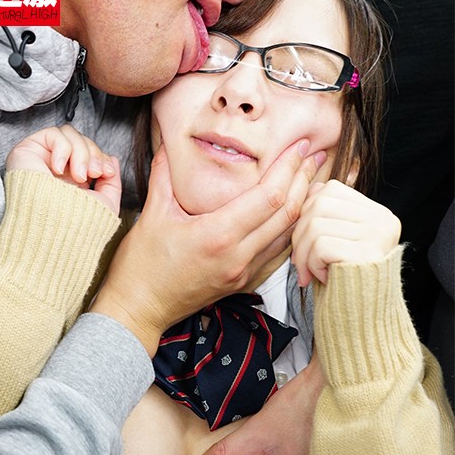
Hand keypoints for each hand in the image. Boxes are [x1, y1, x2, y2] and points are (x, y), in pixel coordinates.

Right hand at [6, 125, 121, 215]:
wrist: (53, 231)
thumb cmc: (76, 225)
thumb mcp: (105, 204)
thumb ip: (112, 182)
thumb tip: (113, 158)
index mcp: (72, 178)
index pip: (89, 152)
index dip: (101, 157)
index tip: (107, 172)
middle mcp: (57, 168)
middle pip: (81, 140)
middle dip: (93, 154)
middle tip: (92, 174)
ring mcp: (42, 158)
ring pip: (69, 134)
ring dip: (80, 153)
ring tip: (78, 176)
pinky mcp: (27, 151)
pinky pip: (53, 134)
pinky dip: (62, 150)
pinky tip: (57, 170)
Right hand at [90, 140, 325, 354]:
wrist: (139, 310)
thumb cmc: (141, 267)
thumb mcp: (151, 215)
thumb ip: (164, 175)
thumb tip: (170, 144)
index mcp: (218, 235)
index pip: (268, 197)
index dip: (289, 169)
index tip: (300, 146)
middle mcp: (238, 256)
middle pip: (286, 215)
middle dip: (304, 181)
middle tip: (315, 155)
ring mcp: (243, 272)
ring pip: (287, 236)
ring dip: (303, 206)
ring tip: (312, 180)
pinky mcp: (243, 282)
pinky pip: (276, 254)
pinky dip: (289, 231)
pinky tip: (293, 216)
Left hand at [292, 180, 401, 286]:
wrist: (361, 321)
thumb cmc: (343, 282)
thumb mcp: (335, 242)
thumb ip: (327, 216)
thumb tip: (310, 190)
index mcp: (376, 212)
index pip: (329, 190)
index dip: (307, 214)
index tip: (306, 243)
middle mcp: (382, 219)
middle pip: (318, 204)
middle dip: (299, 236)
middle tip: (301, 264)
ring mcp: (378, 235)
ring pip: (316, 225)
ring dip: (304, 254)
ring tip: (312, 273)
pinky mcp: (369, 254)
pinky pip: (321, 246)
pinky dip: (313, 264)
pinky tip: (324, 278)